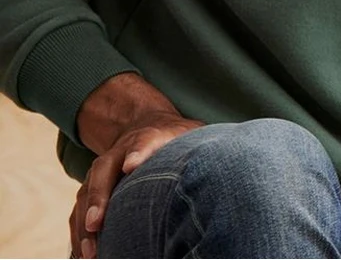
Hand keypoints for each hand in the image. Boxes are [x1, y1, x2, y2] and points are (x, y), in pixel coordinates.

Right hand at [69, 73, 203, 258]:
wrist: (144, 123)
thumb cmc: (176, 138)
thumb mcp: (192, 135)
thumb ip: (204, 149)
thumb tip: (236, 165)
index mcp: (149, 136)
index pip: (144, 141)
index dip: (139, 152)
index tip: (132, 167)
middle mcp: (120, 152)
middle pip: (104, 170)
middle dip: (99, 196)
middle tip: (97, 223)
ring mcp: (103, 171)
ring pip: (84, 194)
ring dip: (83, 222)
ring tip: (89, 252)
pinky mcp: (92, 190)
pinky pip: (78, 212)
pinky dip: (77, 234)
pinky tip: (82, 257)